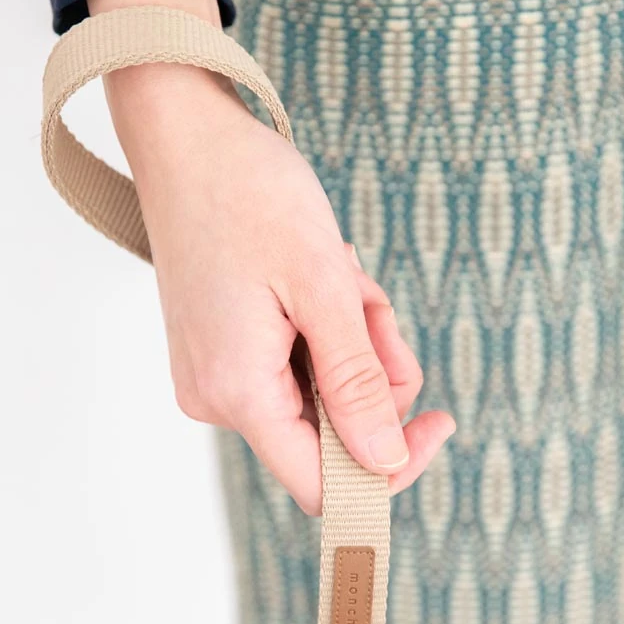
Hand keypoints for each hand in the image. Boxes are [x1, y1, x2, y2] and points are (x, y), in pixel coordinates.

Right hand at [88, 0, 455, 514]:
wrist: (187, 139)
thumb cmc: (250, 196)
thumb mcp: (324, 288)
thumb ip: (356, 386)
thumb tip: (385, 462)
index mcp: (237, 390)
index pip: (324, 484)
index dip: (389, 466)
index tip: (436, 421)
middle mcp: (217, 397)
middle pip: (330, 431)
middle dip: (372, 372)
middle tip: (368, 304)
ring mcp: (215, 376)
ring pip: (321, 393)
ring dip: (352, 338)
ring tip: (338, 275)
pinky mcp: (221, 354)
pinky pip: (297, 366)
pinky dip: (325, 327)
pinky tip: (317, 277)